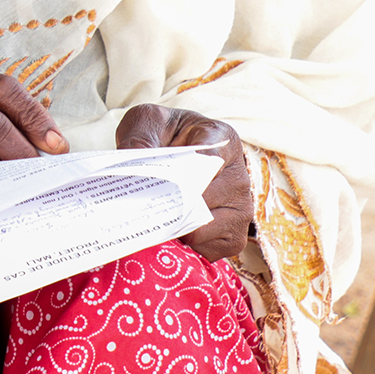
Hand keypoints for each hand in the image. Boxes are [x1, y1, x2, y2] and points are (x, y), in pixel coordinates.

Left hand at [116, 104, 250, 259]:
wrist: (179, 151)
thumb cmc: (167, 135)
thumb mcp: (149, 123)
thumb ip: (140, 136)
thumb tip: (134, 157)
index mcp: (221, 140)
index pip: (210, 160)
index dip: (184, 175)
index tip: (161, 180)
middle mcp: (239, 176)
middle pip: (203, 201)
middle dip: (169, 205)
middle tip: (141, 204)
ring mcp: (241, 208)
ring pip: (204, 229)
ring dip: (174, 228)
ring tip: (154, 217)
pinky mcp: (234, 235)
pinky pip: (208, 250)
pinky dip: (185, 246)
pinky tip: (170, 231)